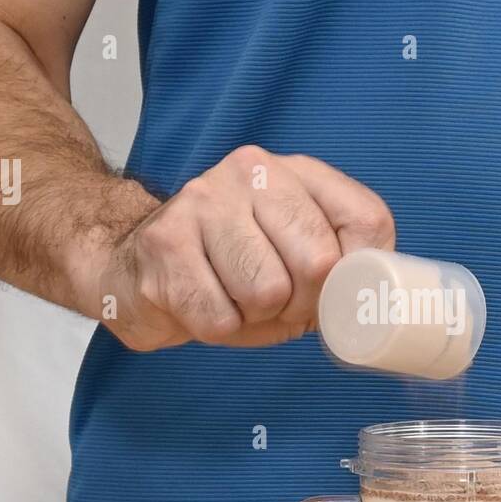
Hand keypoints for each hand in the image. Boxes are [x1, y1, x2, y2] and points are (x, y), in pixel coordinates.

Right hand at [93, 147, 395, 350]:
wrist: (128, 260)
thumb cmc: (227, 265)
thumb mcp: (291, 250)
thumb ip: (338, 263)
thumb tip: (372, 304)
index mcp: (295, 172)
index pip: (367, 220)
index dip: (362, 275)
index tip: (340, 293)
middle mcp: (251, 172)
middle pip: (319, 262)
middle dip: (305, 304)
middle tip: (279, 304)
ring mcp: (204, 202)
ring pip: (268, 292)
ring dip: (256, 317)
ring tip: (234, 300)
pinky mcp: (165, 244)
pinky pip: (220, 317)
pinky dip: (218, 329)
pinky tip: (202, 304)